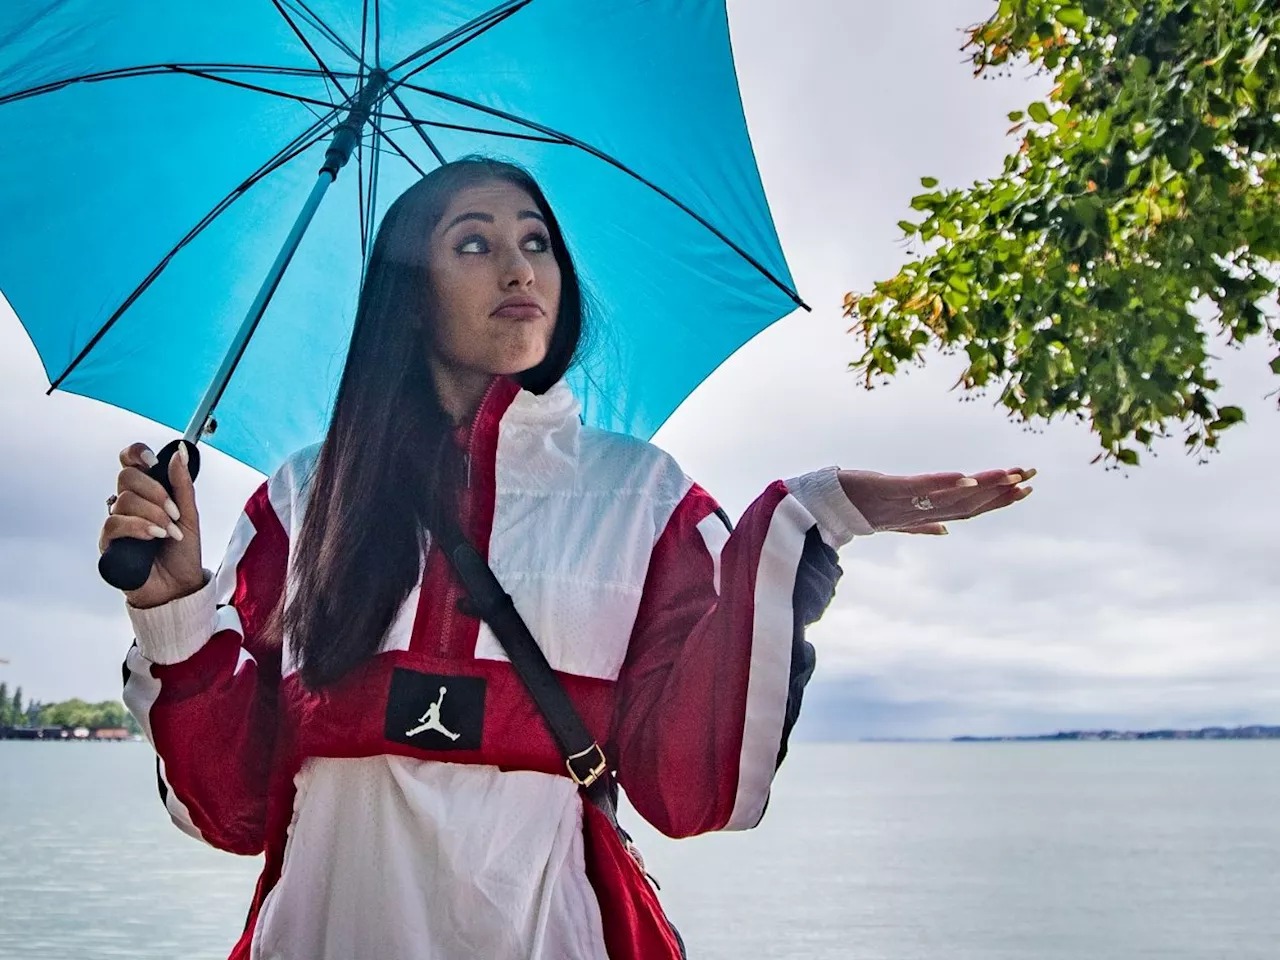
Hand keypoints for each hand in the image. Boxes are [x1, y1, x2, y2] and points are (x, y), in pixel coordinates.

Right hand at [99, 442, 204, 607]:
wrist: (180, 586)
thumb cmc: (182, 552)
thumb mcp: (190, 515)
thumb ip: (182, 485)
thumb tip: (179, 452)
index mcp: (147, 493)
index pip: (130, 462)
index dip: (136, 454)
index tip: (153, 462)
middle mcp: (128, 505)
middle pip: (126, 476)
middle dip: (155, 491)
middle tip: (173, 511)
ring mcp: (117, 523)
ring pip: (124, 500)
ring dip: (153, 514)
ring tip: (169, 533)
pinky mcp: (108, 543)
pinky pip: (114, 523)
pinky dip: (138, 527)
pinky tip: (154, 536)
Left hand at [837, 467, 1034, 534]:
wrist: (822, 507)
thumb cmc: (858, 509)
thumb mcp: (893, 518)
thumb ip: (923, 524)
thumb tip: (948, 530)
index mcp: (924, 517)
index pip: (968, 509)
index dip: (997, 501)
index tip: (1025, 488)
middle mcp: (918, 513)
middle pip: (967, 504)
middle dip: (1000, 491)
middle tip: (1030, 478)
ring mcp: (903, 504)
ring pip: (950, 497)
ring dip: (982, 485)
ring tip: (1009, 475)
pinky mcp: (886, 490)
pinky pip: (918, 488)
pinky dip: (942, 483)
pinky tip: (965, 476)